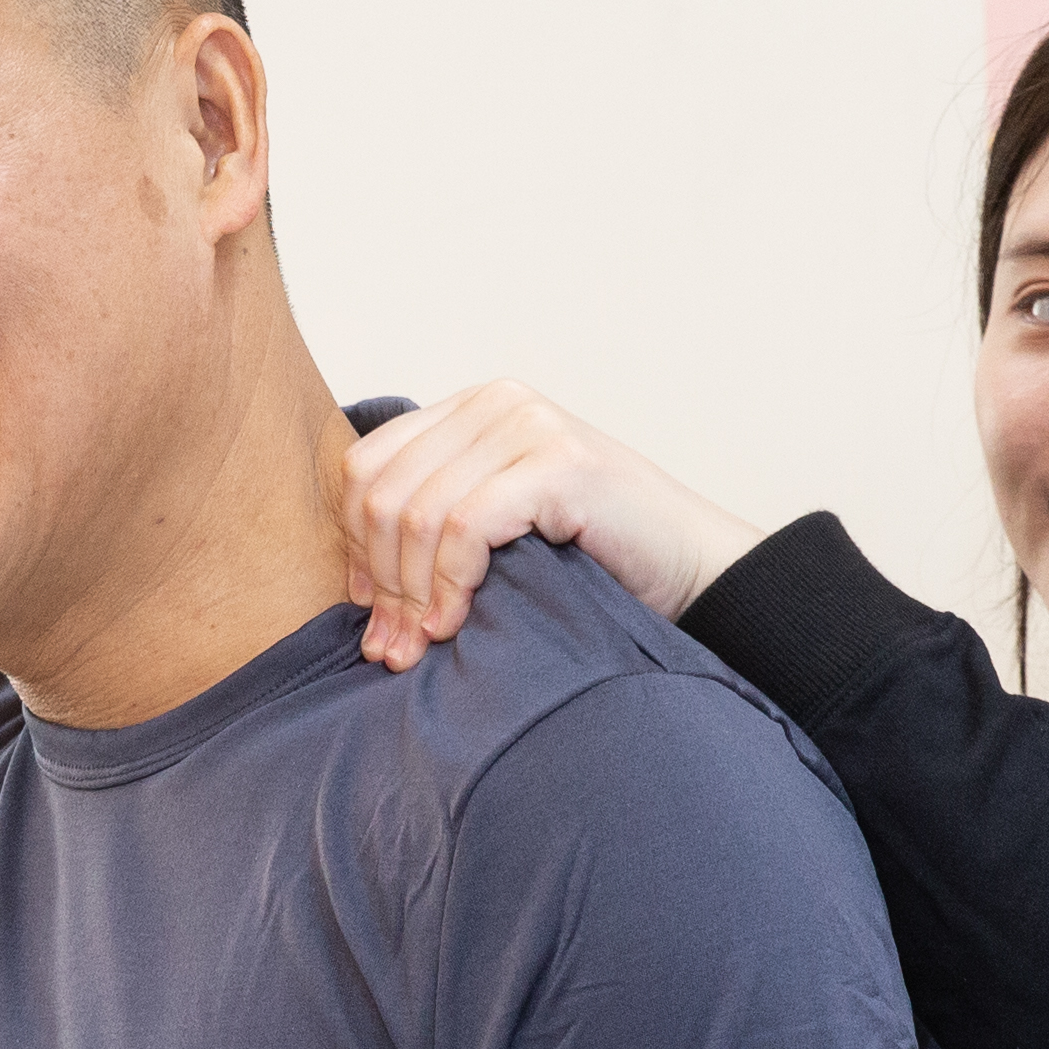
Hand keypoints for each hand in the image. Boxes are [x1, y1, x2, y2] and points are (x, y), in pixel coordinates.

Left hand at [336, 384, 762, 669]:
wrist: (694, 570)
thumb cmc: (599, 561)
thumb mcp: (499, 533)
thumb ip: (435, 528)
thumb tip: (355, 585)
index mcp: (472, 410)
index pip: (367, 465)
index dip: (354, 544)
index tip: (371, 610)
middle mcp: (496, 403)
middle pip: (382, 491)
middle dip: (379, 579)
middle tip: (392, 646)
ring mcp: (528, 425)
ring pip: (418, 511)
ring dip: (410, 590)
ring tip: (422, 644)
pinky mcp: (557, 462)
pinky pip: (466, 524)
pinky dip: (450, 581)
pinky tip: (456, 622)